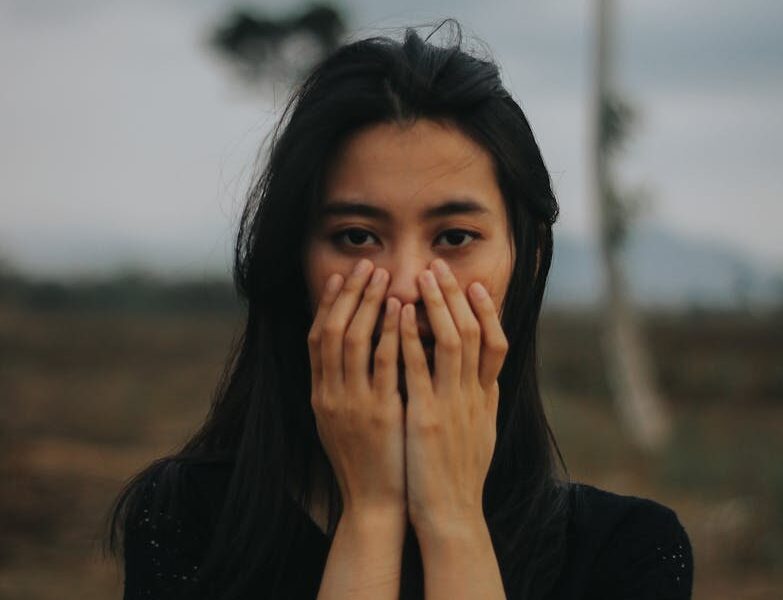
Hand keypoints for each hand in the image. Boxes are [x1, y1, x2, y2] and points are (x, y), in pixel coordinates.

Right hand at [307, 259, 405, 518]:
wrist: (374, 503)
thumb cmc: (363, 460)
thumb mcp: (340, 421)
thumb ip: (341, 385)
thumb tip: (349, 350)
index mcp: (320, 395)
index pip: (316, 338)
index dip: (327, 304)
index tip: (340, 276)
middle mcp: (330, 395)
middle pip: (331, 331)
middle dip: (348, 295)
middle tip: (364, 264)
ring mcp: (353, 403)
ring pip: (353, 341)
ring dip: (367, 304)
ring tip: (382, 276)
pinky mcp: (380, 413)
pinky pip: (383, 364)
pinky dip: (391, 333)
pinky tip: (402, 310)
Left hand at [400, 258, 508, 539]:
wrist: (452, 517)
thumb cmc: (459, 478)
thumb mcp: (479, 435)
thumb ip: (481, 404)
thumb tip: (485, 380)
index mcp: (486, 400)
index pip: (496, 343)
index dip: (487, 311)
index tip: (474, 285)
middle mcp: (475, 397)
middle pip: (476, 332)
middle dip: (458, 296)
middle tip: (441, 265)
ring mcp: (454, 406)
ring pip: (453, 341)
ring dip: (438, 305)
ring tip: (423, 276)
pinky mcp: (429, 419)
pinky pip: (420, 369)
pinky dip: (412, 337)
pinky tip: (400, 314)